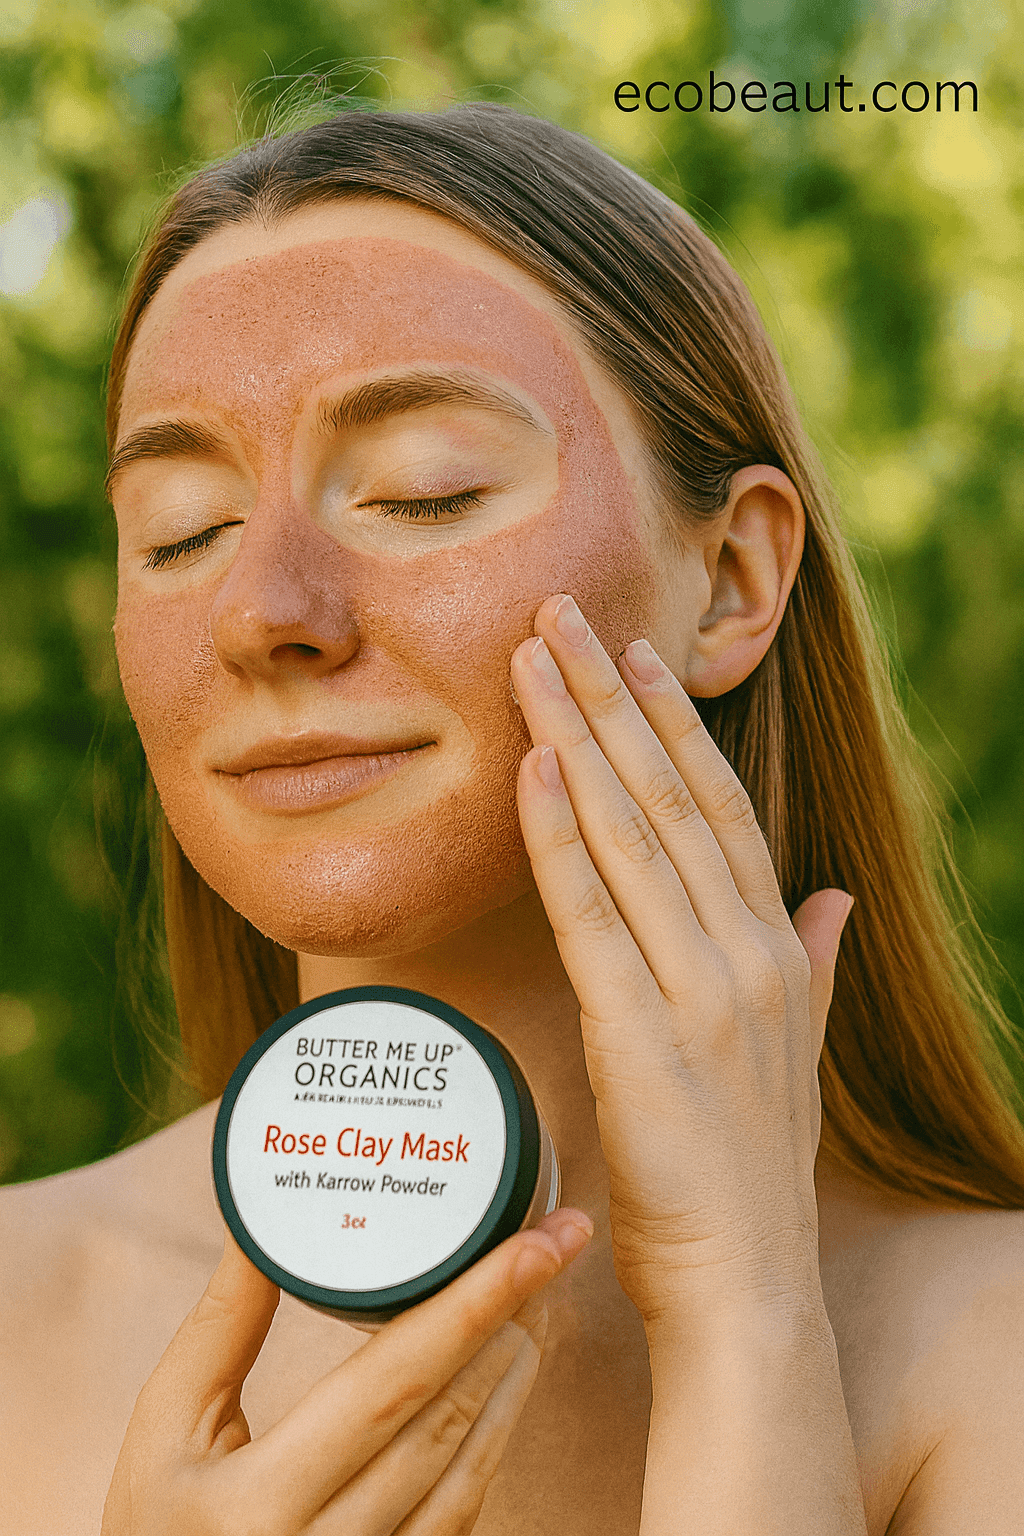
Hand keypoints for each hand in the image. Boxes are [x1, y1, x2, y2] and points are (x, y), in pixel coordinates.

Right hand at [101, 1210, 591, 1535]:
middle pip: (445, 1420)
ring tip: (531, 1307)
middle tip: (547, 1251)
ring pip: (469, 1473)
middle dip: (506, 1327)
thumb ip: (220, 1327)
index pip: (391, 1383)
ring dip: (510, 1384)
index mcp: (258, 1504)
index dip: (474, 1304)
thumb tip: (263, 1218)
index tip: (538, 1244)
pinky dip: (487, 1449)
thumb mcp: (164, 1431)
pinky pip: (460, 1521)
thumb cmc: (155, 1527)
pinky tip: (500, 1393)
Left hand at [512, 595, 853, 1329]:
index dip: (673, 724)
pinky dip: (559, 835)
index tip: (631, 654)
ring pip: (629, 832)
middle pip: (670, 795)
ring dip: (575, 736)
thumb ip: (814, 964)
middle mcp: (745, 950)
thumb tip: (834, 896)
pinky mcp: (642, 1031)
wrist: (746, 1281)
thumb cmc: (749, 1169)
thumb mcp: (794, 1050)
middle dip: (610, 698)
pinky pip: (591, 911)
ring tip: (530, 659)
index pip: (718, 808)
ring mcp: (699, 986)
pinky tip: (532, 768)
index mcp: (775, 949)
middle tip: (560, 614)